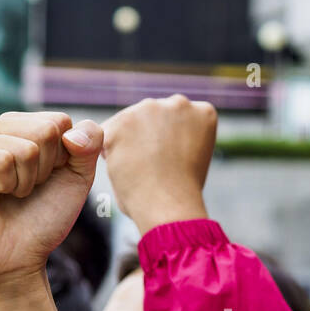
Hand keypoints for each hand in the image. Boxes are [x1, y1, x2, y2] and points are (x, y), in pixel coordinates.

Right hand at [0, 111, 102, 294]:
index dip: (62, 159)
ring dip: (25, 181)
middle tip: (22, 189)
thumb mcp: (77, 176)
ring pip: (25, 148)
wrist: (14, 257)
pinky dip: (5, 185)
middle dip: (43, 170)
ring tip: (6, 192)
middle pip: (45, 131)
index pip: (59, 122)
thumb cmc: (42, 216)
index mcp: (14, 122)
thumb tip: (72, 135)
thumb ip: (90, 143)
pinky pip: (1, 160)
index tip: (42, 179)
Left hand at [101, 94, 215, 233]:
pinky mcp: (121, 123)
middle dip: (147, 137)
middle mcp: (179, 103)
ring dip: (127, 142)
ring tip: (137, 171)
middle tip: (149, 169)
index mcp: (203, 112)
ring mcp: (149, 109)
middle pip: (152, 116)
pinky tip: (120, 169)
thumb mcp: (194, 157)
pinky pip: (106, 134)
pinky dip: (108, 151)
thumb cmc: (182, 194)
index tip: (171, 162)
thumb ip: (178, 139)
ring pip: (128, 122)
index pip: (179, 119)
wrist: (171, 207)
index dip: (170, 142)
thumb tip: (156, 141)